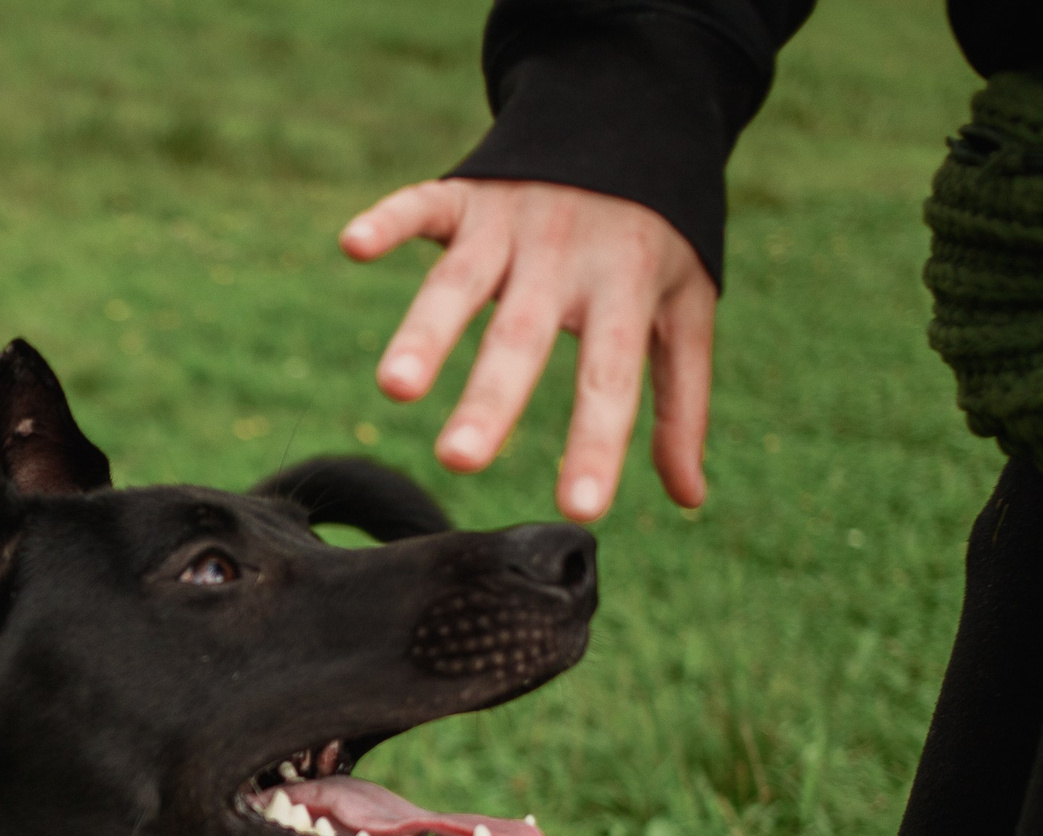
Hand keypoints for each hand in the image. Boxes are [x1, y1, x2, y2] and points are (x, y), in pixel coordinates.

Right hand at [340, 178, 716, 521]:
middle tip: (460, 461)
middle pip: (522, 337)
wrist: (626, 120)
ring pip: (461, 283)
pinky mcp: (466, 195)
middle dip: (490, 398)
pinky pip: (422, 205)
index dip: (596, 441)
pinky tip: (353, 244)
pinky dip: (389, 220)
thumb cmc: (653, 239)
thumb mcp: (684, 310)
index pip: (610, 376)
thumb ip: (681, 401)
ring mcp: (510, 223)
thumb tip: (689, 499)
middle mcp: (564, 258)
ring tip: (393, 387)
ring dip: (425, 331)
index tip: (579, 510)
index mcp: (624, 289)